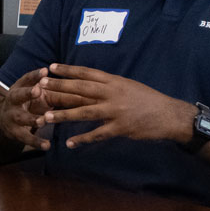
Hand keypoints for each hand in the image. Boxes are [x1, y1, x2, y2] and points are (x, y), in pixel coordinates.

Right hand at [0, 67, 52, 149]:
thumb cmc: (25, 101)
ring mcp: (12, 117)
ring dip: (32, 119)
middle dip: (27, 93)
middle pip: (18, 95)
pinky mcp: (15, 133)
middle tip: (37, 90)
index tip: (45, 70)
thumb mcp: (33, 92)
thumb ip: (49, 87)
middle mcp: (12, 101)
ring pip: (21, 118)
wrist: (2, 119)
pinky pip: (26, 138)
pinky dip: (36, 142)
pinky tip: (47, 145)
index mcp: (19, 87)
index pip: (26, 79)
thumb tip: (72, 81)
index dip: (35, 75)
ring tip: (42, 121)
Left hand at [38, 64, 188, 148]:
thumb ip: (110, 86)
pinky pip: (97, 134)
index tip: (51, 67)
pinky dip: (83, 139)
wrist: (169, 115)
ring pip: (84, 112)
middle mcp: (113, 93)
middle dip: (59, 88)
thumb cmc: (148, 100)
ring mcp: (116, 111)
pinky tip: (69, 143)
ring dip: (64, 115)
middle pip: (81, 90)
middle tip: (40, 87)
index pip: (87, 73)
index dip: (68, 70)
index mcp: (114, 81)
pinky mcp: (120, 128)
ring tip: (46, 117)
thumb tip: (91, 84)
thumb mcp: (128, 86)